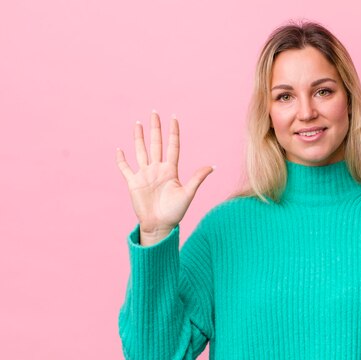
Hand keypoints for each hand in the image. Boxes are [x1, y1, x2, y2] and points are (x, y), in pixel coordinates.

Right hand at [116, 111, 213, 244]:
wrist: (160, 226)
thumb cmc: (175, 212)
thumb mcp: (188, 193)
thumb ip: (197, 178)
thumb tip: (213, 166)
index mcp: (171, 170)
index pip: (173, 146)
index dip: (173, 132)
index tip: (174, 117)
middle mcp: (157, 169)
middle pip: (156, 144)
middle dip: (155, 128)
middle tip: (154, 112)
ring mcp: (145, 175)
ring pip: (141, 151)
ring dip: (138, 138)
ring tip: (137, 123)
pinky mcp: (133, 183)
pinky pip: (125, 168)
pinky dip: (122, 160)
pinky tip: (120, 149)